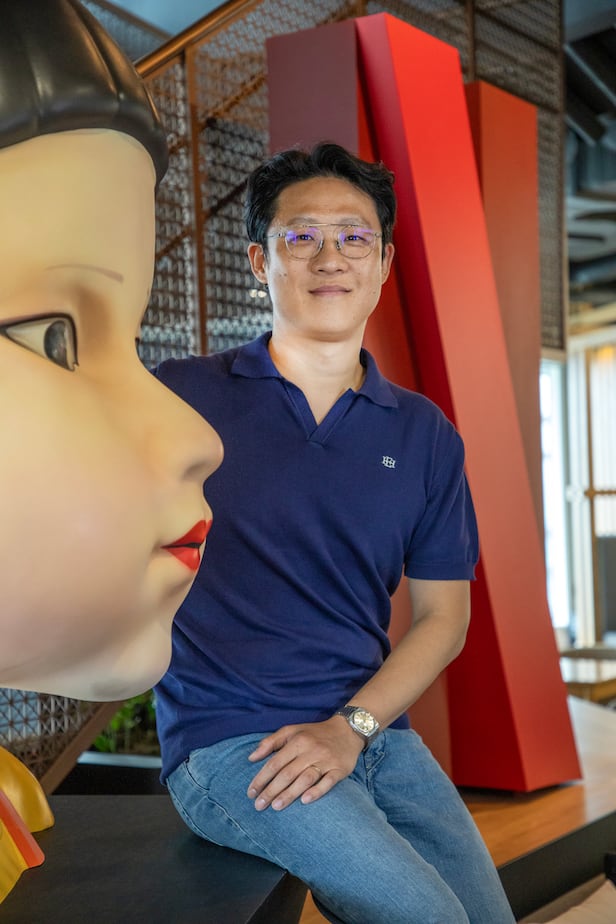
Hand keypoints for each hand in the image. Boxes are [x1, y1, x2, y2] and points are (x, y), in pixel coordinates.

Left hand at [246, 716, 362, 811]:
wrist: (347, 730)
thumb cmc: (314, 733)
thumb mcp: (292, 730)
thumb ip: (270, 742)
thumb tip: (251, 758)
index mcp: (297, 741)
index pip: (275, 762)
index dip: (261, 778)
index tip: (250, 793)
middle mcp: (311, 750)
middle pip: (288, 773)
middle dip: (271, 790)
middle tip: (258, 806)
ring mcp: (326, 761)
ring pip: (305, 779)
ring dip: (290, 794)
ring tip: (276, 807)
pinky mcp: (339, 770)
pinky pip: (327, 782)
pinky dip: (316, 791)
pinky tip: (305, 801)